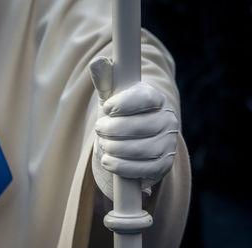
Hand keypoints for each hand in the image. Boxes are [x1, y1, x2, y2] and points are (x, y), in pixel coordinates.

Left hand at [89, 56, 177, 199]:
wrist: (130, 143)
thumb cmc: (120, 115)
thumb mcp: (111, 97)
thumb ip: (105, 81)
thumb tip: (97, 61)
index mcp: (156, 99)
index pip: (145, 98)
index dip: (123, 104)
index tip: (106, 108)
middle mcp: (167, 120)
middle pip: (141, 126)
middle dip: (113, 129)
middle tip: (99, 129)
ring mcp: (168, 144)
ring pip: (141, 149)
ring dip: (115, 148)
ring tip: (104, 145)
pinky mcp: (163, 165)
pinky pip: (143, 169)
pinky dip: (121, 166)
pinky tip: (108, 161)